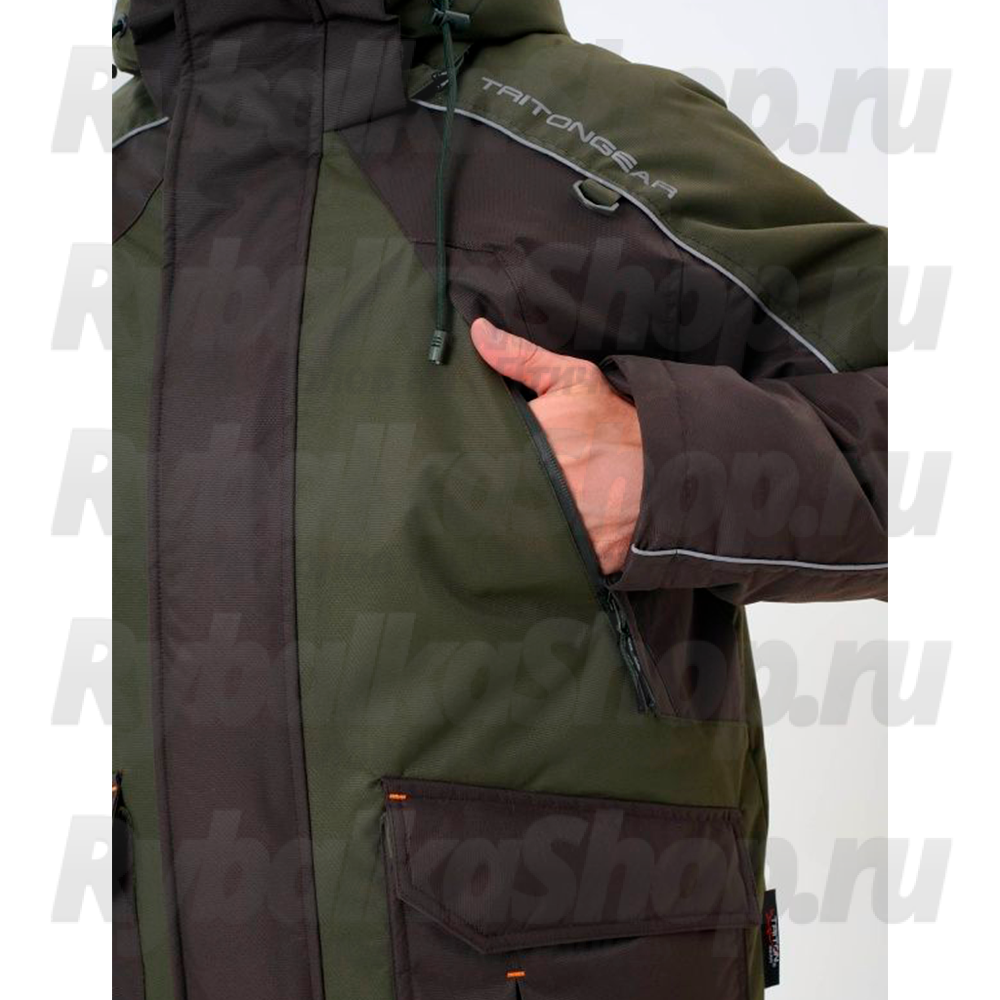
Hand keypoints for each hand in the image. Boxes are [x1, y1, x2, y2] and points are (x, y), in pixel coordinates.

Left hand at [471, 319, 642, 574]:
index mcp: (530, 444)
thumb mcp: (575, 381)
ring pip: (512, 536)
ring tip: (504, 521)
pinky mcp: (583, 558)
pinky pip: (546, 561)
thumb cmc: (620, 421)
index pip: (475, 462)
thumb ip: (521, 358)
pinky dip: (537, 556)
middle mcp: (542, 489)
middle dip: (480, 499)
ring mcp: (562, 526)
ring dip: (505, 530)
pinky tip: (531, 549)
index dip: (462, 466)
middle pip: (489, 502)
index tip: (450, 466)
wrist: (678, 467)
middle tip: (467, 498)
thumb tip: (478, 332)